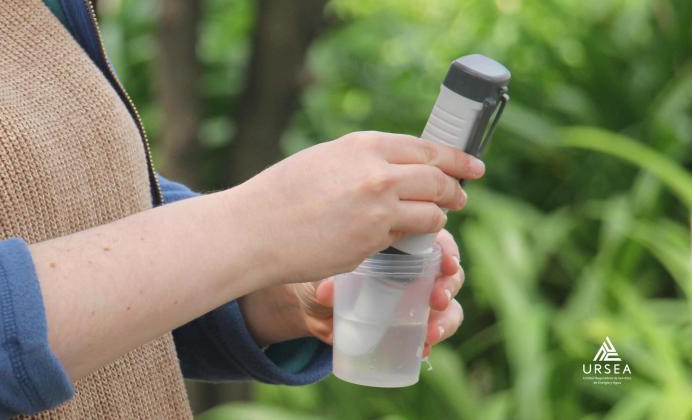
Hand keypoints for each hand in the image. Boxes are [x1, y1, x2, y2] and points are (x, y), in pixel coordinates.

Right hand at [229, 131, 483, 284]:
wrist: (255, 228)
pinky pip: (407, 238)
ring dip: (439, 216)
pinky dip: (413, 237)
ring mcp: (379, 209)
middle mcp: (378, 173)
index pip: (425, 148)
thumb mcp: (325, 160)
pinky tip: (406, 237)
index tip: (472, 164)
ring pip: (432, 212)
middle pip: (437, 178)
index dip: (455, 157)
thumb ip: (362, 161)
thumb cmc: (281, 194)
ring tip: (439, 218)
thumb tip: (392, 169)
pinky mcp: (373, 242)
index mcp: (364, 146)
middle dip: (456, 188)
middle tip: (462, 195)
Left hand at [288, 229, 464, 356]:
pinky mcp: (409, 325)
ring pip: (448, 306)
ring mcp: (416, 299)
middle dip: (448, 286)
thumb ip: (329, 277)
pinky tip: (423, 349)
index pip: (436, 240)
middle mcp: (416, 270)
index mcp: (403, 245)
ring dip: (446, 318)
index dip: (448, 250)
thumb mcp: (325, 270)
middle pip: (449, 273)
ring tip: (432, 332)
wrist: (312, 305)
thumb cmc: (325, 273)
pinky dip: (430, 342)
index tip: (447, 263)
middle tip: (437, 299)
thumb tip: (326, 291)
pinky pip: (431, 332)